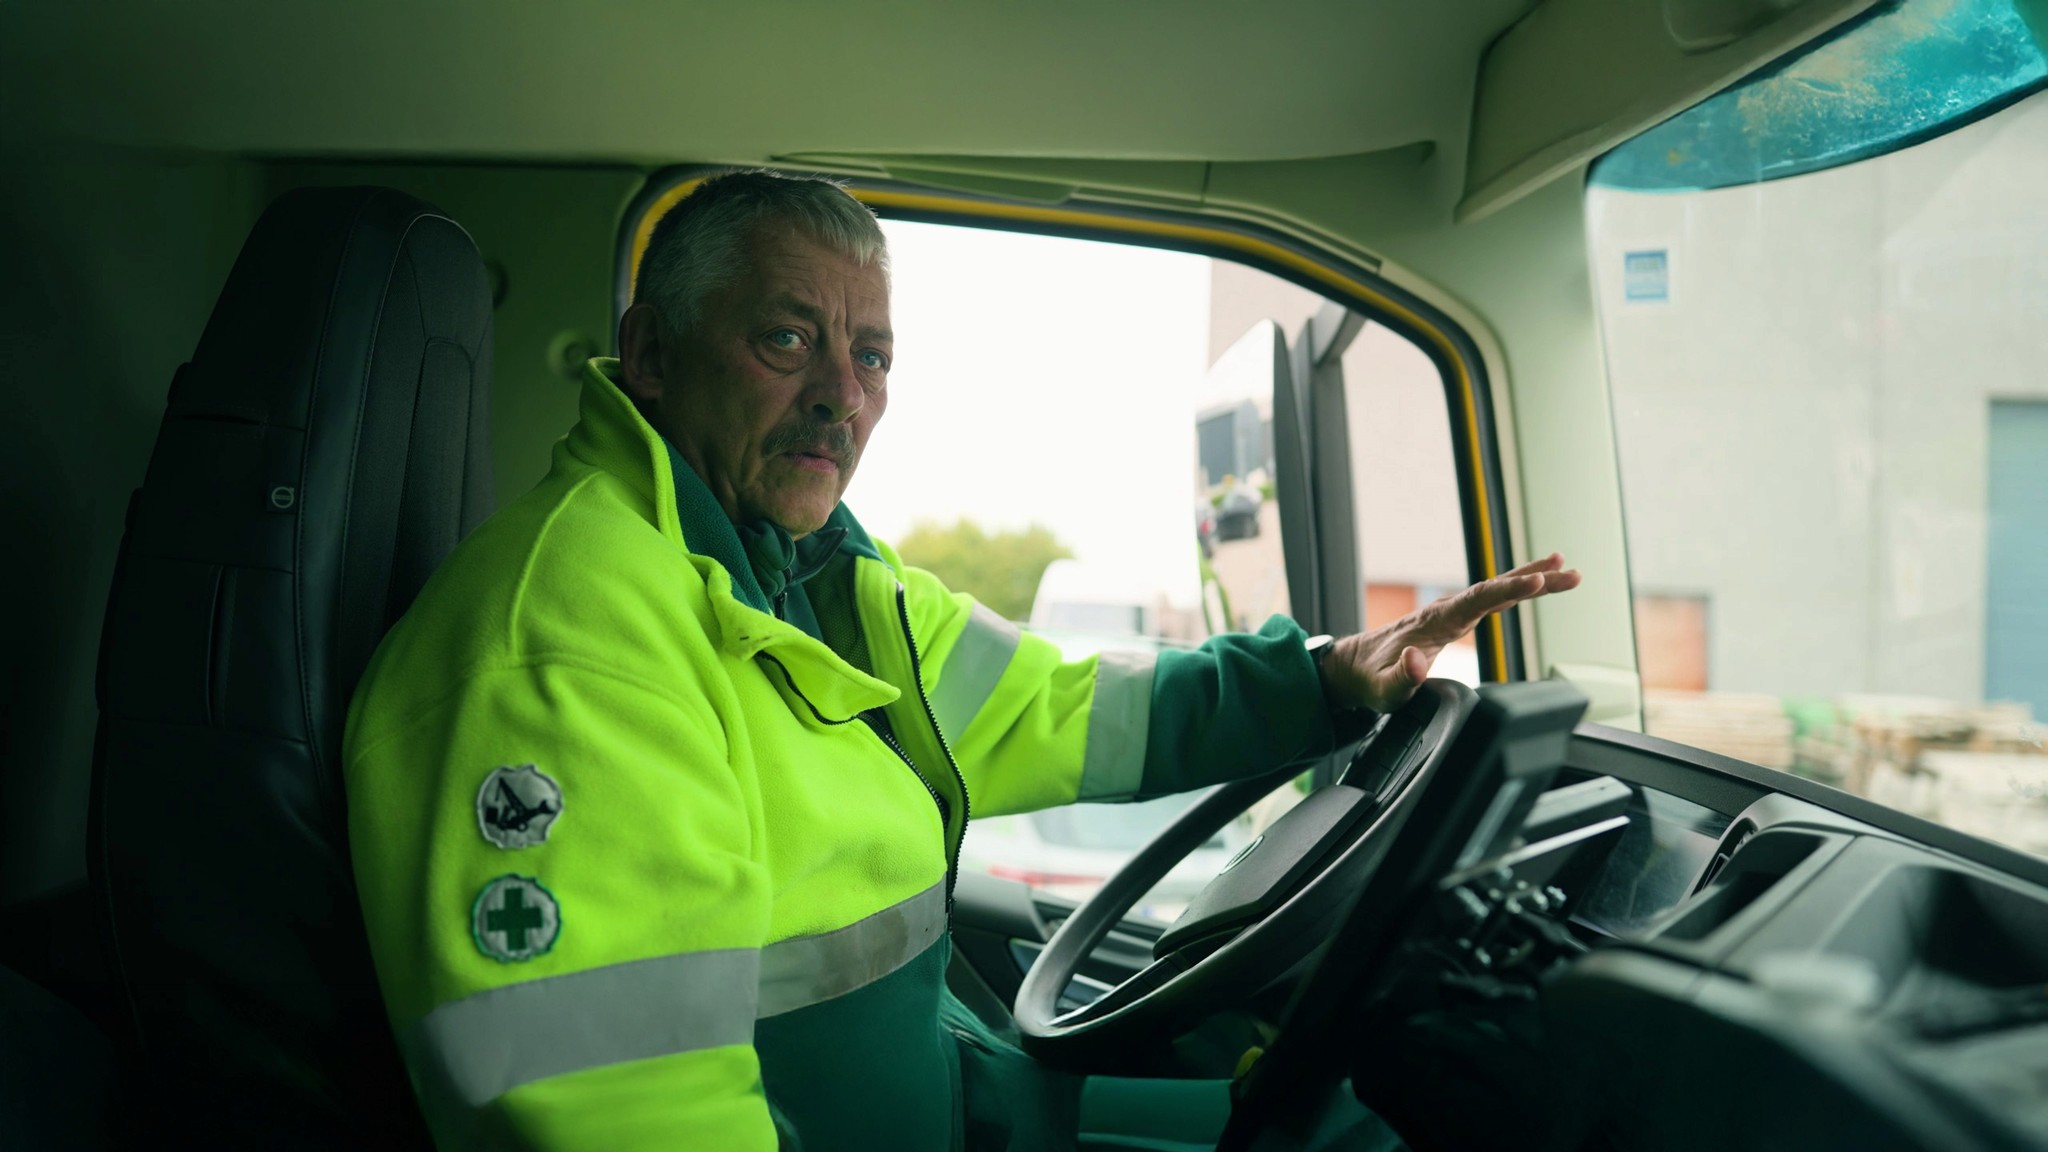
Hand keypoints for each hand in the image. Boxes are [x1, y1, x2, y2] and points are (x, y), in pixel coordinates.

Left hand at [1319, 553, 1581, 712]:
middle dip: (1533, 579)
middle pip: (1496, 588)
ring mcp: (1452, 613)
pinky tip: (1538, 584)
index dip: (1509, 589)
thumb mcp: (1383, 689)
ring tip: (1568, 570)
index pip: (1478, 599)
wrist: (1355, 667)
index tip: (1537, 580)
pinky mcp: (1456, 619)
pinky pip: (1492, 600)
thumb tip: (1417, 659)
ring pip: (1498, 590)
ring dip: (1532, 579)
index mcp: (1435, 622)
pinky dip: (1517, 590)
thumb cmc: (1371, 679)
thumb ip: (1400, 677)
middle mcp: (1447, 610)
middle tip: (1570, 572)